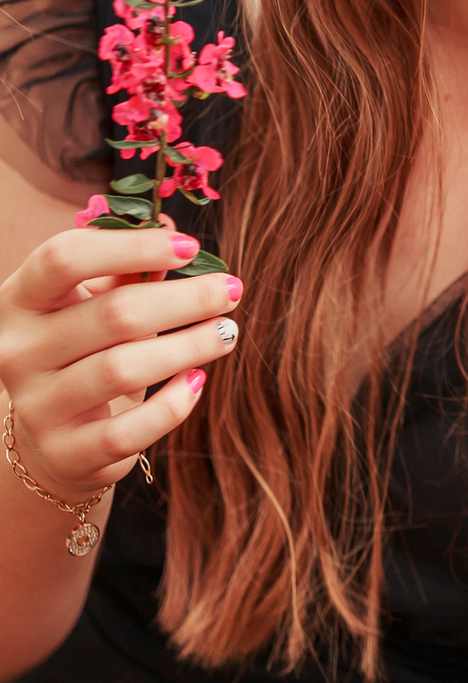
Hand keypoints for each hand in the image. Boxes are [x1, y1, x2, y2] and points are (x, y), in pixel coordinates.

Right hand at [0, 225, 241, 502]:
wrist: (55, 437)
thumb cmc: (86, 350)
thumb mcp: (94, 303)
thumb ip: (127, 269)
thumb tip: (172, 230)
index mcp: (19, 299)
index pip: (63, 258)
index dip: (131, 247)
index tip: (192, 247)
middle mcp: (17, 351)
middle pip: (113, 315)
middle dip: (186, 300)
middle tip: (231, 290)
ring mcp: (36, 407)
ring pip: (123, 369)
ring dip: (189, 345)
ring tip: (227, 332)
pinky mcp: (66, 453)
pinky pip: (130, 429)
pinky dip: (173, 403)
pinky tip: (198, 379)